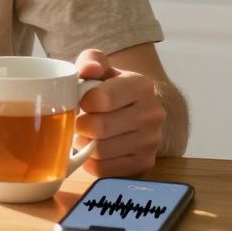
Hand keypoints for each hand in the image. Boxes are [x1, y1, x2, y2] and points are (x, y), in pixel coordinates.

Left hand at [73, 49, 166, 176]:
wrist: (135, 108)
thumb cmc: (110, 86)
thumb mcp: (101, 66)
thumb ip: (91, 60)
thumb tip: (88, 69)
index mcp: (141, 86)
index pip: (101, 100)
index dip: (82, 101)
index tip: (81, 100)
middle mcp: (152, 114)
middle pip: (99, 127)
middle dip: (81, 124)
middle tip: (79, 120)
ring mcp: (151, 141)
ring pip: (100, 151)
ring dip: (84, 143)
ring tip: (86, 133)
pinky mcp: (144, 163)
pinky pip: (104, 170)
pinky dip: (90, 161)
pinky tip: (93, 148)